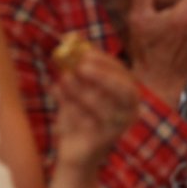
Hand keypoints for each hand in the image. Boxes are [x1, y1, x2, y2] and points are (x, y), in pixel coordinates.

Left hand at [53, 48, 138, 169]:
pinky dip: (72, 109)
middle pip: (124, 90)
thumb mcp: (78, 88)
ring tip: (62, 79)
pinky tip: (56, 93)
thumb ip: (77, 65)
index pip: (123, 73)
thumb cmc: (78, 115)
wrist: (74, 151)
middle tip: (80, 66)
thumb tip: (69, 36)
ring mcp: (120, 126)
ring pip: (105, 106)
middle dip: (102, 76)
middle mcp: (130, 110)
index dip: (105, 62)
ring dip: (81, 91)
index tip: (85, 53)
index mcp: (128, 94)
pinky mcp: (106, 140)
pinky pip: (90, 123)